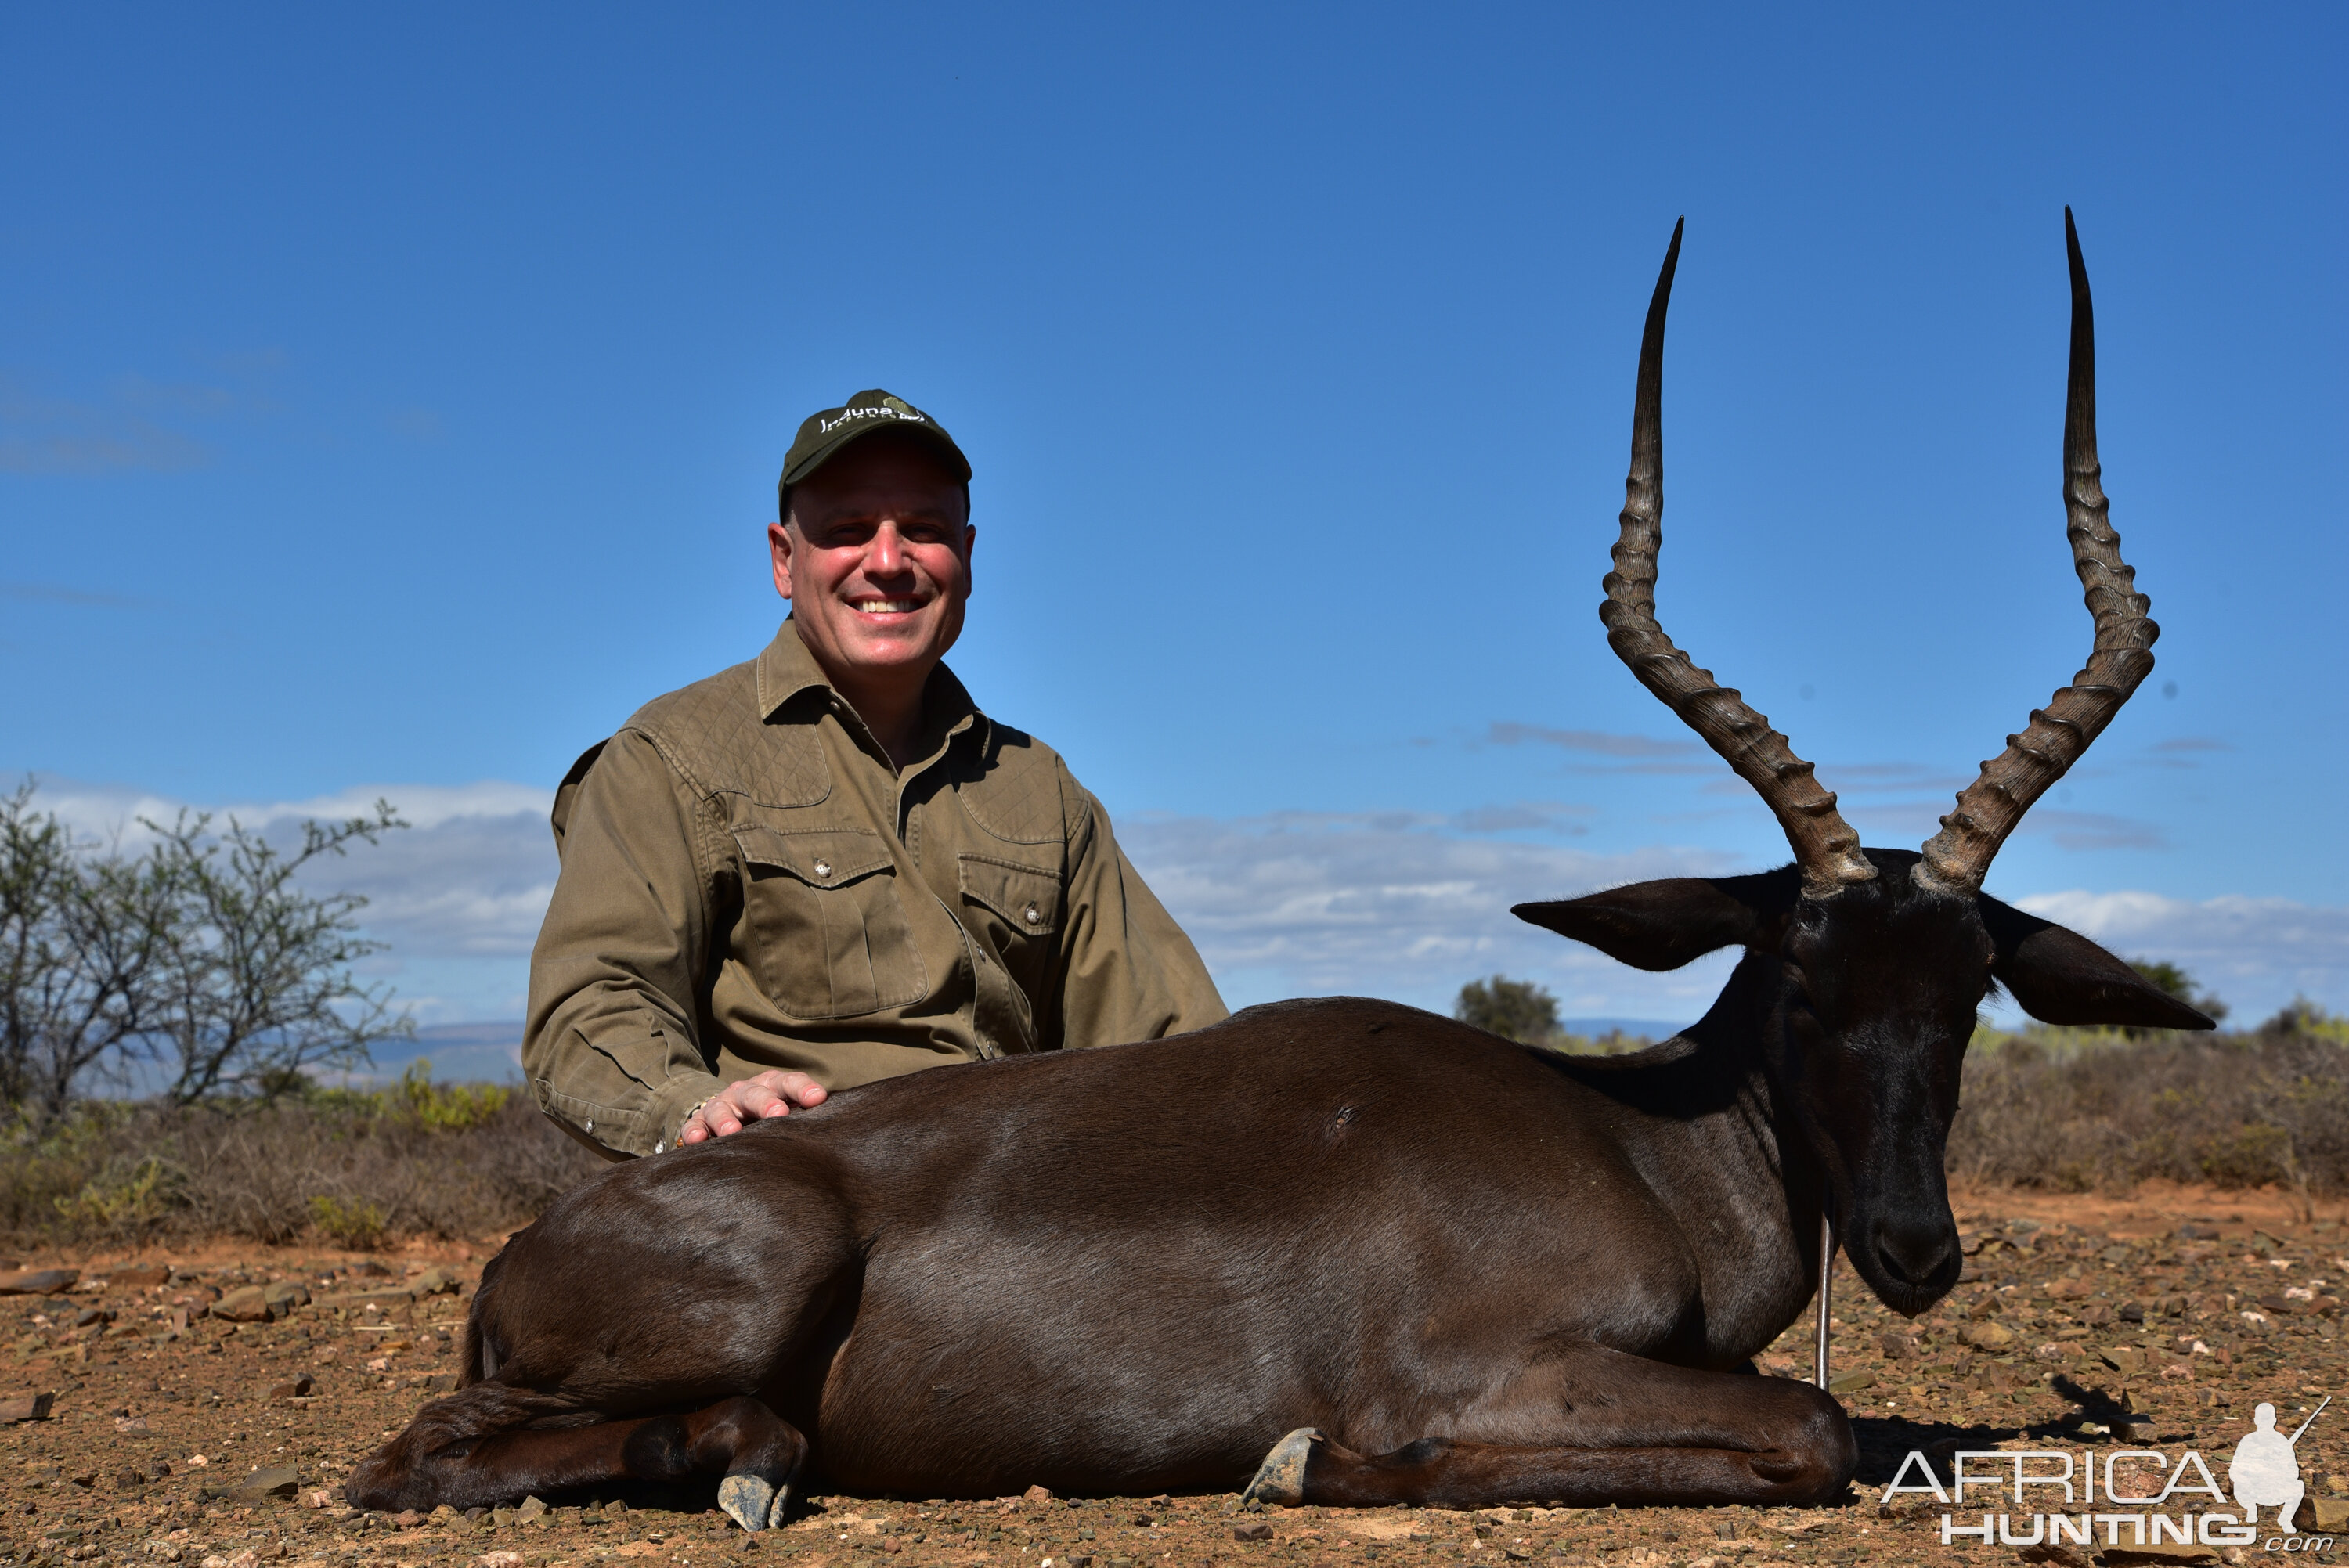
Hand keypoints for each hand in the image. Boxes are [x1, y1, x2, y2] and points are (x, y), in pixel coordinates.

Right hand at [679, 1070, 826, 1143]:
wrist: (728, 1112)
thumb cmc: (768, 1115)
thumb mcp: (787, 1110)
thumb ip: (807, 1118)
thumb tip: (837, 1133)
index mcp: (773, 1086)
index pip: (790, 1082)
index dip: (803, 1089)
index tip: (817, 1099)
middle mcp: (746, 1092)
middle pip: (755, 1093)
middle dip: (766, 1103)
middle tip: (778, 1115)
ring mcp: (721, 1105)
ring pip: (721, 1108)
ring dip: (727, 1119)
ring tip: (733, 1132)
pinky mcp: (700, 1121)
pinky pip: (695, 1125)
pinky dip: (695, 1131)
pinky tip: (698, 1140)